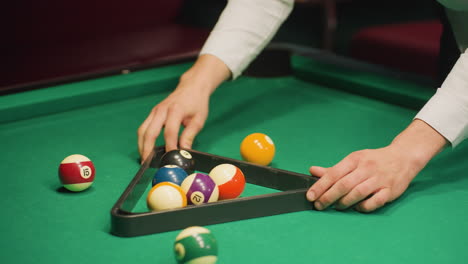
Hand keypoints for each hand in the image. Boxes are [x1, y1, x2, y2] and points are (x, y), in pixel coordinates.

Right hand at [137, 55, 230, 161]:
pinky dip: (143, 139)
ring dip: (141, 145)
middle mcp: (162, 110)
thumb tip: (184, 151)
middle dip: (147, 149)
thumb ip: (190, 135)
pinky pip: (144, 127)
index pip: (169, 132)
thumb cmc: (197, 103)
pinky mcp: (153, 113)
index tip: (171, 158)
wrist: (191, 87)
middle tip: (148, 163)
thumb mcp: (198, 120)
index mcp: (175, 110)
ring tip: (144, 159)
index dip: (169, 146)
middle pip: (149, 132)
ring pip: (143, 130)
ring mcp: (155, 111)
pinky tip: (146, 149)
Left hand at [306, 119, 446, 211]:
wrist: (403, 157)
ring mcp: (379, 179)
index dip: (320, 186)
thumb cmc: (373, 160)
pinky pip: (375, 201)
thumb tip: (312, 171)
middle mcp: (366, 168)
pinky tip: (357, 208)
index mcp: (355, 159)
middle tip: (319, 205)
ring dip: (344, 203)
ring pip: (358, 193)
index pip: (334, 173)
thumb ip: (333, 169)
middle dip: (328, 197)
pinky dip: (364, 207)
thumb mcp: (353, 160)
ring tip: (336, 207)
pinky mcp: (390, 190)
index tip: (310, 196)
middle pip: (344, 185)